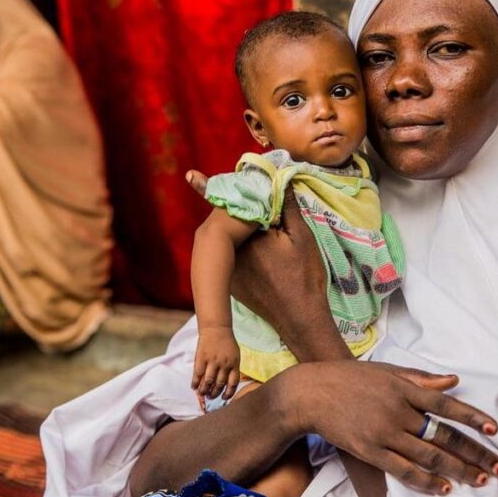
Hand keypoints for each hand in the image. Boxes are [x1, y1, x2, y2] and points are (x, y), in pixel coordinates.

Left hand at [185, 168, 339, 362]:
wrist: (300, 320)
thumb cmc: (304, 277)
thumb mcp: (302, 236)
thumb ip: (287, 206)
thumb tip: (282, 180)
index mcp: (246, 238)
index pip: (231, 206)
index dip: (222, 190)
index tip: (193, 176)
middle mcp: (230, 254)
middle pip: (227, 223)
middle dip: (234, 209)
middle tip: (240, 197)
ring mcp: (228, 271)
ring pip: (227, 241)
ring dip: (235, 229)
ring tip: (252, 220)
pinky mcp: (232, 283)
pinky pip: (229, 257)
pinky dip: (236, 248)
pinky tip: (256, 247)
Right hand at [192, 327, 240, 399]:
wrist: (216, 328)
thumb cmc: (226, 342)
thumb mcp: (235, 355)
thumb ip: (232, 368)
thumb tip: (227, 385)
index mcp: (234, 364)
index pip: (233, 383)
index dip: (228, 393)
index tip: (224, 398)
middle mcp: (224, 364)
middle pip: (219, 384)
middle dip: (214, 393)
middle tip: (210, 396)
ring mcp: (212, 361)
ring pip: (208, 381)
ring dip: (204, 390)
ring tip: (202, 394)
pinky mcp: (202, 357)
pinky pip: (197, 374)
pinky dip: (195, 382)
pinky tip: (194, 387)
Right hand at [282, 361, 497, 495]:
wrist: (311, 392)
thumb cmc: (349, 378)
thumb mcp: (386, 370)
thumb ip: (420, 378)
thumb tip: (453, 380)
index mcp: (403, 387)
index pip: (445, 405)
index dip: (472, 417)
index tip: (493, 430)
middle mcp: (397, 411)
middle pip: (443, 436)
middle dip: (474, 452)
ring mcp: (384, 433)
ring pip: (429, 456)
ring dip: (458, 469)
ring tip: (480, 479)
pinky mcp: (370, 451)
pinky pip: (404, 470)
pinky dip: (426, 481)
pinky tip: (444, 487)